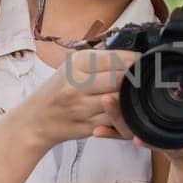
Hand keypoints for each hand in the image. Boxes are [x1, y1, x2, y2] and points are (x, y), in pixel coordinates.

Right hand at [7, 49, 139, 150]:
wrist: (36, 118)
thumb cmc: (59, 89)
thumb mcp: (74, 66)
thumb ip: (101, 60)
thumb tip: (134, 56)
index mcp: (77, 64)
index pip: (115, 59)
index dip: (135, 60)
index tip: (146, 61)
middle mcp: (77, 84)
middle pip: (120, 79)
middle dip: (135, 80)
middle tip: (147, 78)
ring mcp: (81, 107)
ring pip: (120, 101)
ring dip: (132, 99)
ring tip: (139, 94)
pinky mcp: (87, 126)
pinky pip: (115, 122)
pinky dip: (125, 116)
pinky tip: (129, 111)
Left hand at [94, 93, 182, 176]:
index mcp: (180, 136)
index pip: (158, 128)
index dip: (143, 124)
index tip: (131, 117)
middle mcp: (162, 136)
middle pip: (137, 126)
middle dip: (120, 115)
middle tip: (107, 99)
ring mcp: (153, 136)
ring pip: (128, 128)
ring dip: (113, 119)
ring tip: (102, 103)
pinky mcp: (149, 133)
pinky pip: (127, 132)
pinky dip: (112, 131)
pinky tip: (97, 128)